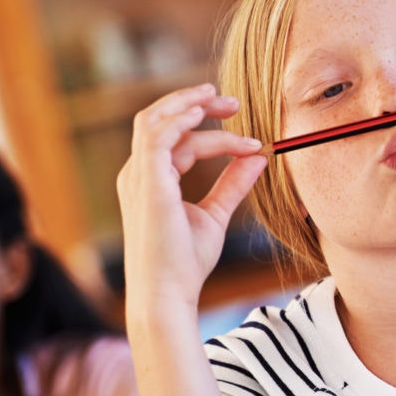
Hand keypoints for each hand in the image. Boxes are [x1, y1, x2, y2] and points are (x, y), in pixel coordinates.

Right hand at [116, 84, 267, 316]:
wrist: (167, 295)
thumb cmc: (185, 264)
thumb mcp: (214, 216)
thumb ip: (233, 185)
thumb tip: (258, 158)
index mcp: (149, 181)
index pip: (178, 140)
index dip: (212, 132)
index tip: (251, 141)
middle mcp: (137, 175)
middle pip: (158, 119)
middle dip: (194, 103)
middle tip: (233, 102)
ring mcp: (138, 178)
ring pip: (154, 121)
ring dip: (188, 104)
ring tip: (224, 100)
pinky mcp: (146, 184)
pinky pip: (156, 138)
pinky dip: (179, 120)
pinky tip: (203, 114)